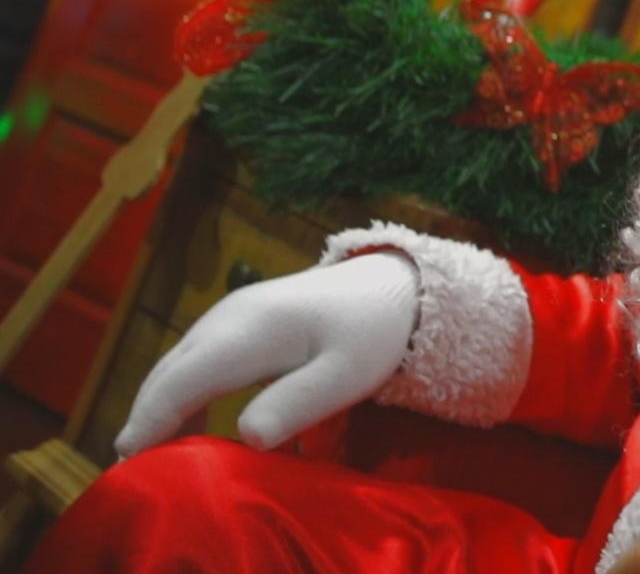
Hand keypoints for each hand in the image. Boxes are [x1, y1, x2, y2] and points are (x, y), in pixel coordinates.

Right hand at [114, 252, 420, 456]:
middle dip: (145, 421)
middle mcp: (225, 318)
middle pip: (167, 374)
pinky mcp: (236, 320)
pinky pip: (193, 359)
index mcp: (248, 332)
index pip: (180, 382)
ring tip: (153, 457)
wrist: (388, 288)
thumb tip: (247, 437)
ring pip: (175, 365)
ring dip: (159, 408)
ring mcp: (227, 315)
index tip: (129, 464)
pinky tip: (188, 426)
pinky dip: (180, 392)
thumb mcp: (346, 376)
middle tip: (133, 472)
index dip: (150, 424)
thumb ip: (297, 404)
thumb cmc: (370, 334)